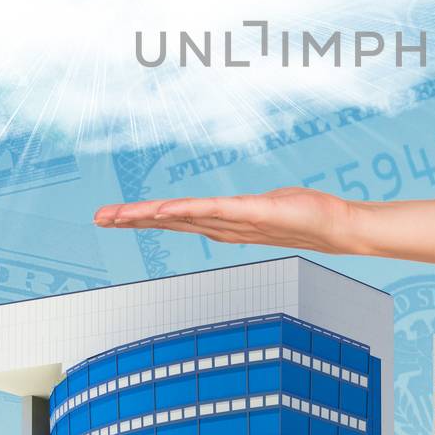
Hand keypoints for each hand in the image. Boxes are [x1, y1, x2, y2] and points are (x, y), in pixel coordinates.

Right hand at [93, 186, 363, 255]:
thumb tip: (228, 210)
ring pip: (183, 218)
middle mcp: (223, 226)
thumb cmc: (303, 215)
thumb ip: (242, 210)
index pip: (174, 220)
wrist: (336, 226)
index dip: (141, 220)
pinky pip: (213, 210)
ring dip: (148, 217)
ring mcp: (235, 222)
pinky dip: (186, 212)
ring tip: (116, 216)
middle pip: (168, 222)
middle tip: (98, 218)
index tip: (111, 217)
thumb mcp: (264, 207)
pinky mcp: (253, 212)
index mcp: (222, 223)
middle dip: (131, 221)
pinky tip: (163, 210)